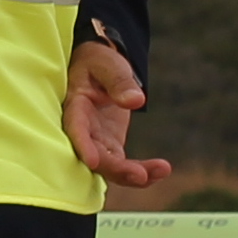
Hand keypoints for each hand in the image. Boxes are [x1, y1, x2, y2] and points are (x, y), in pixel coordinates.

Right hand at [66, 39, 169, 190]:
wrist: (100, 69)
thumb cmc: (98, 62)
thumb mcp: (108, 64)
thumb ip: (119, 81)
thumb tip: (135, 101)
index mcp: (76, 105)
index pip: (76, 128)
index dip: (83, 146)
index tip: (93, 162)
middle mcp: (82, 128)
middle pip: (93, 155)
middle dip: (115, 169)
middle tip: (142, 175)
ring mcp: (96, 139)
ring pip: (109, 166)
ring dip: (132, 175)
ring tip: (161, 171)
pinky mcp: (109, 145)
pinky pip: (122, 165)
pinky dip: (141, 172)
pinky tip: (161, 170)